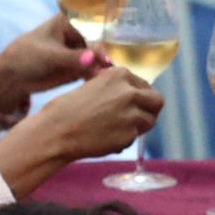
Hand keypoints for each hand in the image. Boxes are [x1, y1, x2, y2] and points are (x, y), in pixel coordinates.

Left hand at [0, 15, 107, 113]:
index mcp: (69, 21)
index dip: (100, 42)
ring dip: (100, 68)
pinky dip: (95, 76)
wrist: (12, 77)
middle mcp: (77, 34)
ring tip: (101, 78)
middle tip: (106, 70)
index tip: (105, 59)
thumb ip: (72, 57)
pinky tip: (96, 82)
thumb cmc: (26, 56)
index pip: (92, 28)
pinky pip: (91, 70)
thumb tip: (93, 58)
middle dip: (102, 57)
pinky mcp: (77, 68)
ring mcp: (78, 52)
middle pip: (97, 44)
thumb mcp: (50, 55)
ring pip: (96, 59)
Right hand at [23, 68, 163, 160]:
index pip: (145, 85)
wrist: (57, 130)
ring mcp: (131, 114)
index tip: (131, 103)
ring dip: (139, 126)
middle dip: (149, 110)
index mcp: (120, 75)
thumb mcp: (93, 85)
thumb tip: (133, 95)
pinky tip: (107, 139)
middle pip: (157, 101)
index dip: (139, 96)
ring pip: (149, 121)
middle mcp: (129, 92)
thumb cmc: (67, 108)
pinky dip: (125, 139)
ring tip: (119, 129)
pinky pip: (134, 137)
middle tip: (138, 117)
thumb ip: (115, 88)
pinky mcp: (129, 135)